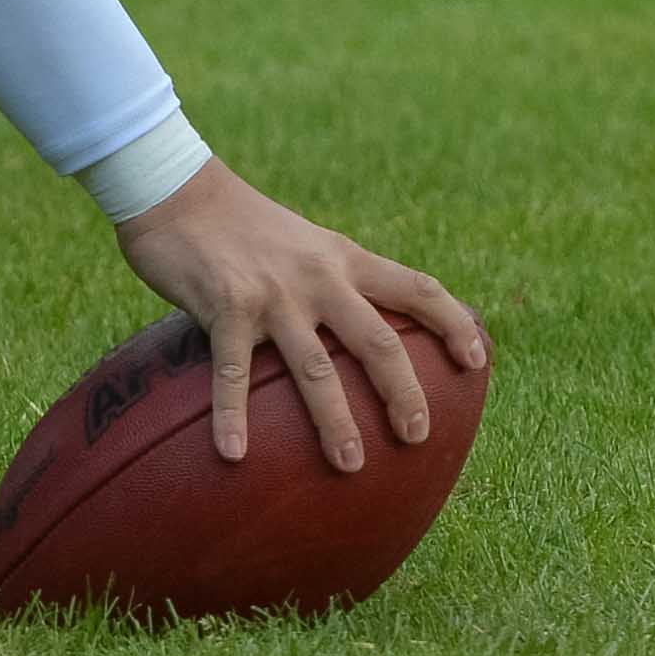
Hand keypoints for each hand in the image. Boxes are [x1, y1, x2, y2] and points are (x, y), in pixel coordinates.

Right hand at [111, 159, 483, 475]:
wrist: (177, 189)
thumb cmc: (240, 225)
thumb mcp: (304, 243)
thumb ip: (333, 280)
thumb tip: (360, 333)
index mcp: (345, 260)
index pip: (419, 289)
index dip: (455, 325)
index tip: (478, 363)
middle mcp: (319, 277)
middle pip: (379, 340)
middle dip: (404, 392)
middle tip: (417, 436)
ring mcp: (273, 294)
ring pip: (316, 368)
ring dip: (336, 421)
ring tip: (350, 465)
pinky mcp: (225, 307)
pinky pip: (232, 373)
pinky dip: (232, 416)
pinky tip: (233, 455)